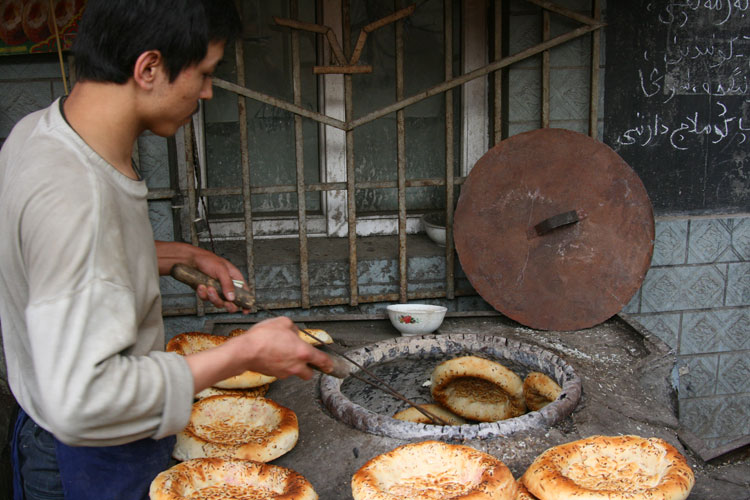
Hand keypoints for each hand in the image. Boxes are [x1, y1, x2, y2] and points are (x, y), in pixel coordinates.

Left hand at [156, 241, 248, 312]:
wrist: (189, 260)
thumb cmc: (207, 259)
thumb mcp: (221, 269)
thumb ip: (227, 284)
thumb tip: (232, 297)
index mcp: (234, 278)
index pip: (245, 292)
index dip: (246, 302)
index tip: (245, 310)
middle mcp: (226, 285)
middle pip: (232, 303)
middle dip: (228, 304)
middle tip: (225, 302)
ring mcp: (216, 290)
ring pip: (218, 303)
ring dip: (213, 297)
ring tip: (208, 288)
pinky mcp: (206, 293)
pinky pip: (206, 299)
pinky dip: (203, 294)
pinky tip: (200, 286)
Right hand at [185, 316, 334, 390]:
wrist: (245, 350)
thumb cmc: (263, 336)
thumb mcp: (283, 322)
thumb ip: (294, 328)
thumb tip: (294, 332)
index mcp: (303, 352)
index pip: (322, 361)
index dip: (329, 364)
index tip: (331, 366)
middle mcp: (296, 365)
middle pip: (309, 373)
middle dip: (309, 368)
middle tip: (304, 359)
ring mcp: (285, 372)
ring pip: (294, 373)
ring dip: (294, 366)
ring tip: (284, 353)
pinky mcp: (274, 374)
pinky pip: (282, 371)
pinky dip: (281, 365)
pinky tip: (274, 356)